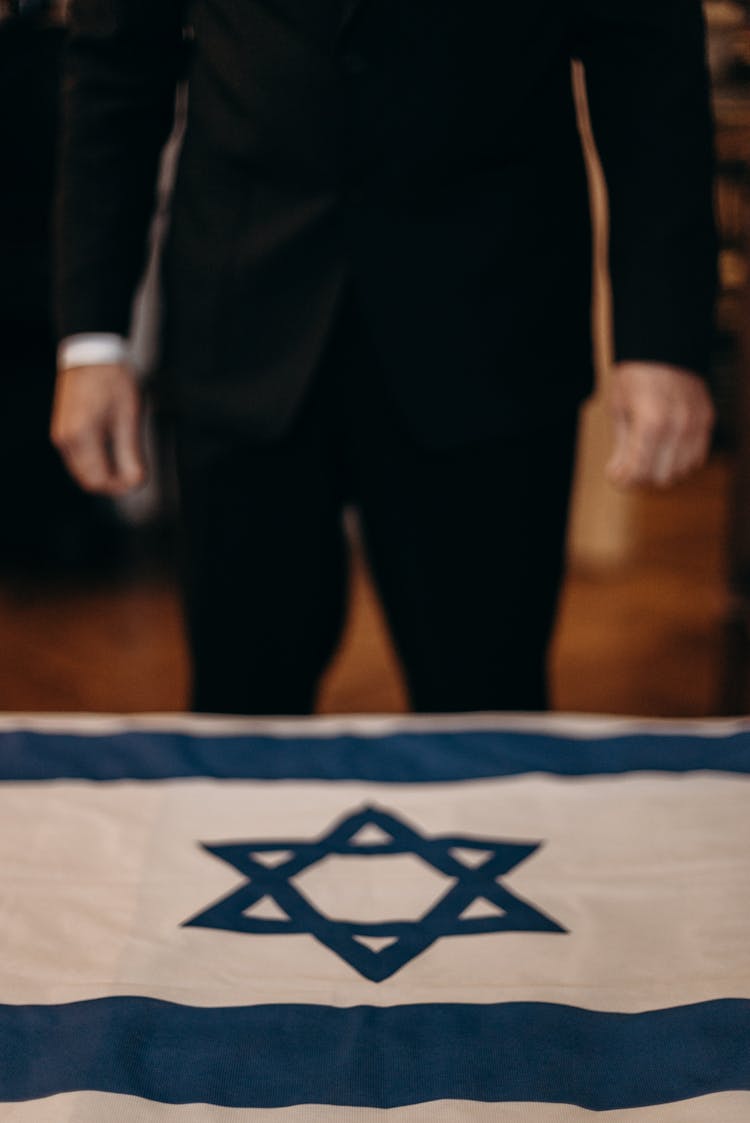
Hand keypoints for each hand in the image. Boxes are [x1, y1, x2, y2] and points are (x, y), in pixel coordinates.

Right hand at [50, 363, 146, 495]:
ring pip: (82, 471)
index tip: (140, 477)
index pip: (99, 481)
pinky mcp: (62, 430)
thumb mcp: (129, 416)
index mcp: (82, 437)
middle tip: (136, 470)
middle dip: (113, 482)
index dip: (121, 487)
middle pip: (88, 480)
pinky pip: (78, 458)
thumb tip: (137, 481)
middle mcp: (66, 440)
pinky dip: (95, 461)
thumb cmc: (113, 379)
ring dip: (104, 472)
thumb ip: (131, 451)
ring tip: (128, 457)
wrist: (92, 352)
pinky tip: (113, 449)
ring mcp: (61, 435)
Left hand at [606, 362, 714, 488]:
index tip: (615, 475)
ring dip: (663, 470)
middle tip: (629, 466)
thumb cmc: (635, 376)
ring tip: (647, 457)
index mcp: (651, 423)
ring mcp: (697, 423)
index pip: (640, 472)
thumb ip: (622, 447)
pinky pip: (698, 456)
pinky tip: (665, 450)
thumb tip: (619, 475)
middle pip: (662, 477)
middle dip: (642, 477)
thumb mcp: (619, 410)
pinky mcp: (707, 419)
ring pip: (683, 471)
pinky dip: (681, 460)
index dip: (624, 480)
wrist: (663, 345)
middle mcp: (678, 426)